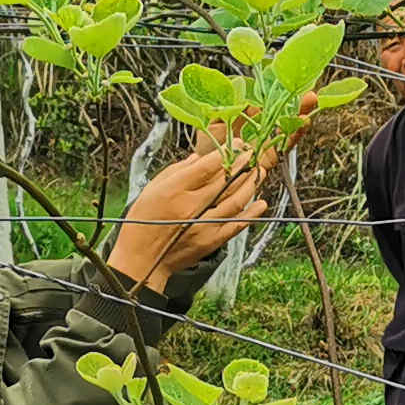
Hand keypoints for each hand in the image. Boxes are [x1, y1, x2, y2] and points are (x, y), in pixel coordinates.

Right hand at [108, 143, 274, 286]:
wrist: (143, 258)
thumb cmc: (143, 222)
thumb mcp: (152, 189)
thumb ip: (176, 171)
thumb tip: (198, 157)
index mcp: (174, 190)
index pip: (206, 166)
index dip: (225, 154)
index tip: (235, 146)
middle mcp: (191, 206)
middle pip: (225, 181)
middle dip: (242, 165)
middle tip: (251, 154)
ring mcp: (204, 225)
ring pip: (235, 200)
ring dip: (250, 184)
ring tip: (258, 172)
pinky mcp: (212, 241)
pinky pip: (237, 224)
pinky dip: (251, 213)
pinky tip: (261, 203)